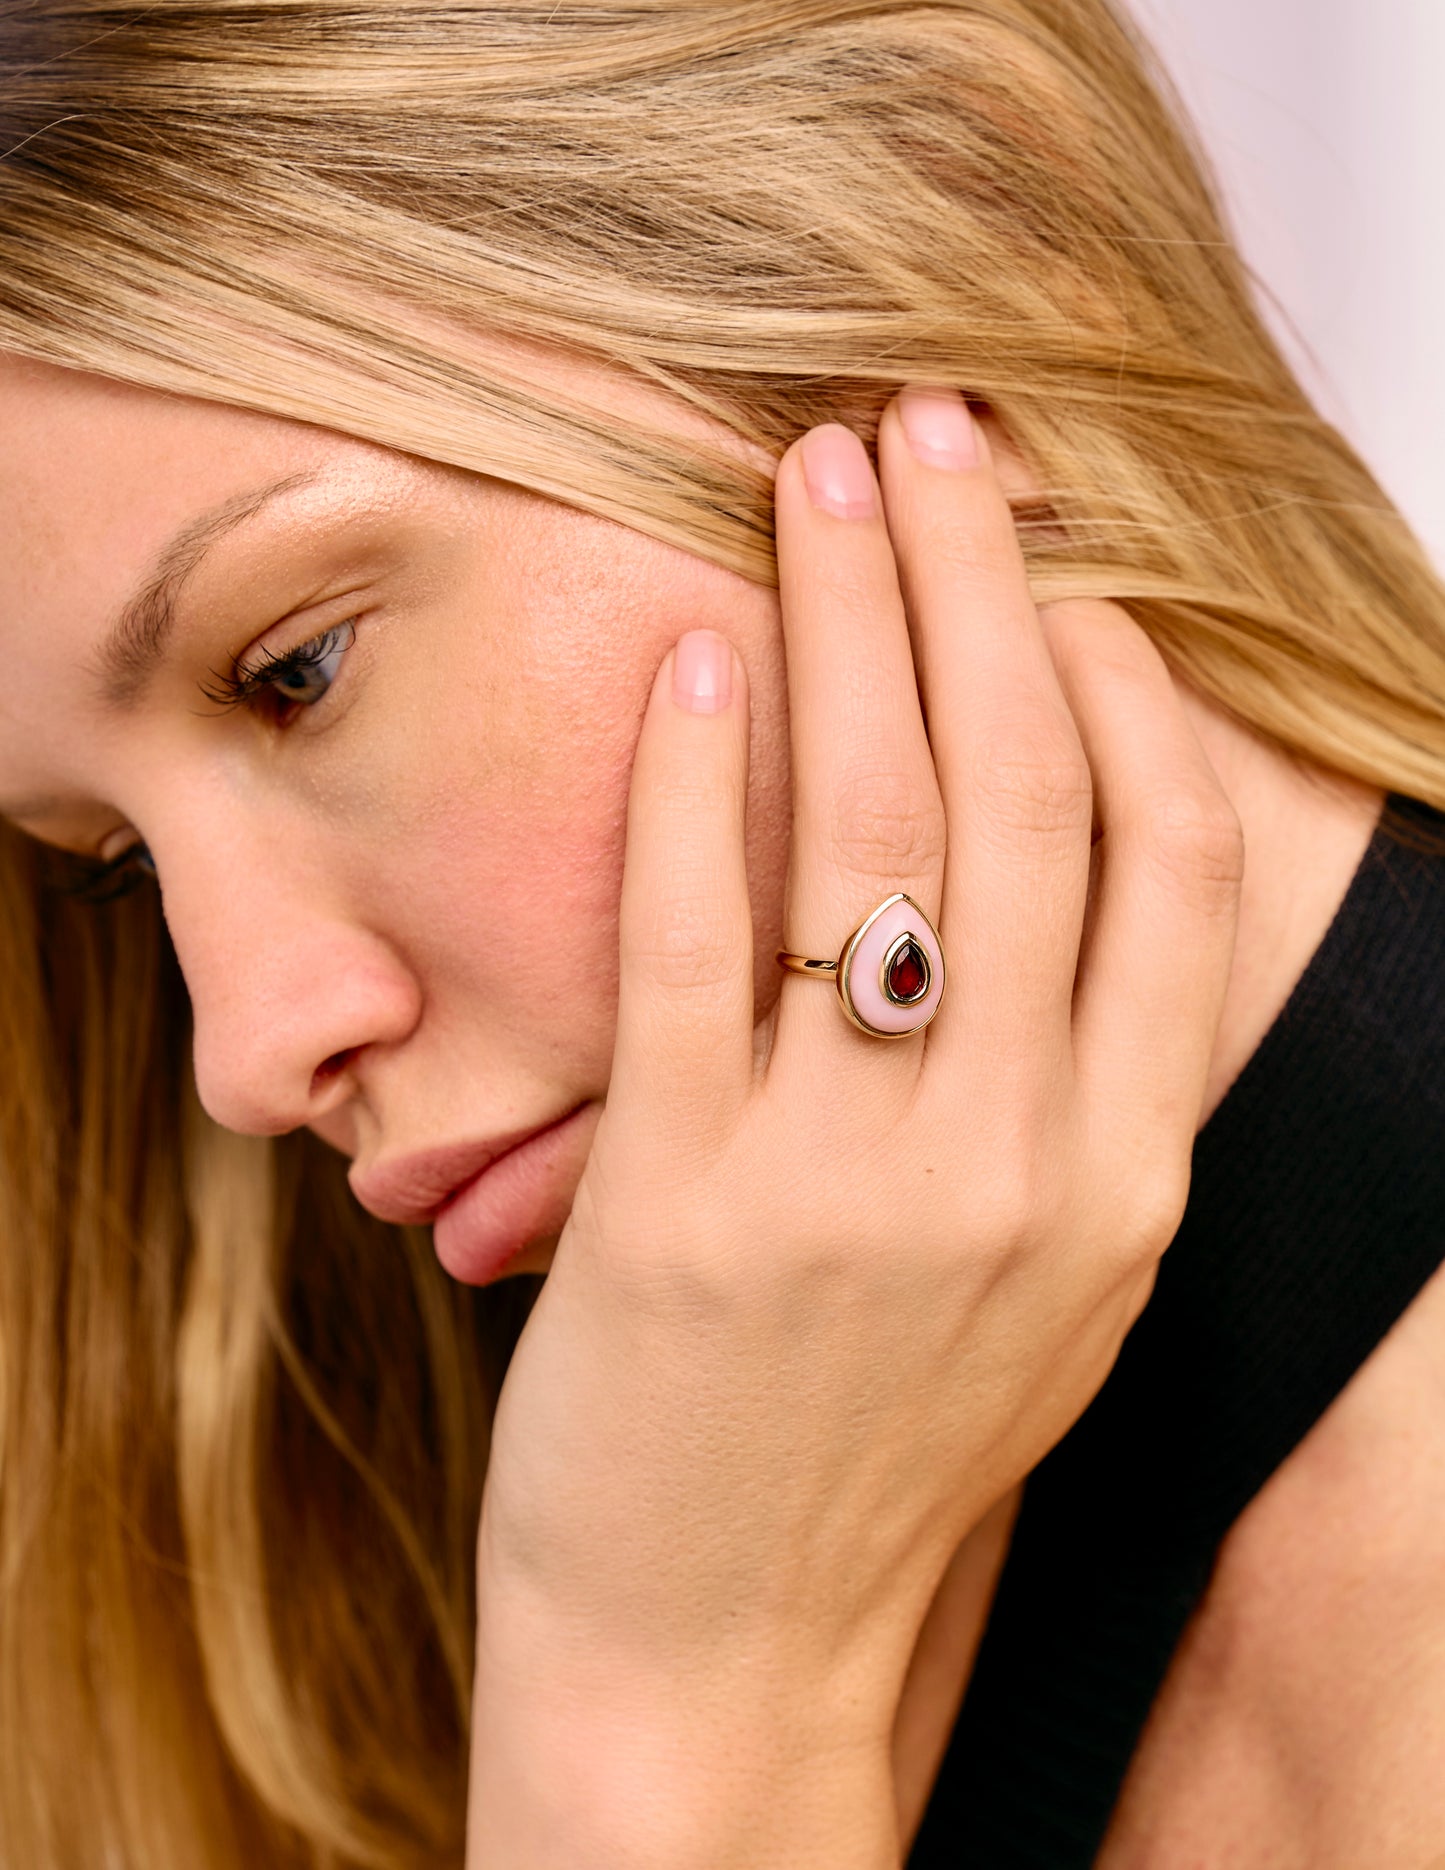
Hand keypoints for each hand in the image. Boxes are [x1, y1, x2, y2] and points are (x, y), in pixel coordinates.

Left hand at [465, 388, 1242, 1865]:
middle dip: (983, 584)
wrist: (731, 1655)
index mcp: (1125, 1177)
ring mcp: (853, 1184)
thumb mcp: (1041, 1282)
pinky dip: (698, 785)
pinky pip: (700, 947)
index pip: (1175, 871)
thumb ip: (1074, 1092)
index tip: (1064, 579)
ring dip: (852, 625)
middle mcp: (1018, 1166)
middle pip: (1027, 801)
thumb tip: (1061, 876)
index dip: (1126, 691)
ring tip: (817, 478)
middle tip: (934, 430)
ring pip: (877, 837)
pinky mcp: (686, 1205)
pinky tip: (694, 659)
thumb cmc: (879, 1451)